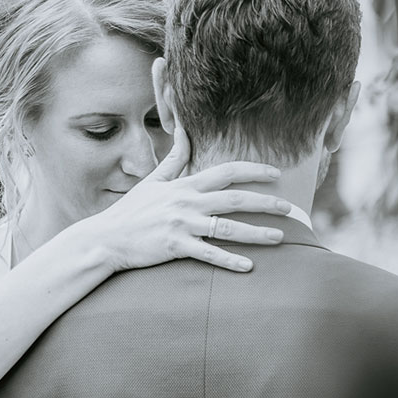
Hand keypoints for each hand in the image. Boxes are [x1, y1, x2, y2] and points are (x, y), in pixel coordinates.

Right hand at [83, 125, 293, 272]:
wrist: (107, 238)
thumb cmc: (131, 211)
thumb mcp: (153, 181)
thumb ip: (174, 158)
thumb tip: (183, 131)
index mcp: (184, 185)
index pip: (225, 172)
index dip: (253, 171)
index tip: (276, 173)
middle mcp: (187, 202)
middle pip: (234, 199)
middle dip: (265, 202)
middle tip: (290, 207)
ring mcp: (181, 224)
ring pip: (227, 228)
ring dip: (256, 233)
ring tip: (280, 237)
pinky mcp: (175, 246)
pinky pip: (208, 254)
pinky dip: (229, 260)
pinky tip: (249, 266)